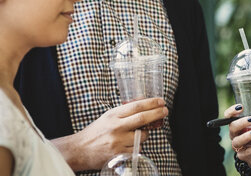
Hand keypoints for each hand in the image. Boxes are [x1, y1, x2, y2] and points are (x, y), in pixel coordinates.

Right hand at [52, 97, 167, 170]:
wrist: (79, 150)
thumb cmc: (96, 132)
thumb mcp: (108, 116)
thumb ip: (125, 111)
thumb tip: (145, 104)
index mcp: (113, 115)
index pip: (136, 106)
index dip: (151, 103)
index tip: (161, 101)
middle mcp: (116, 127)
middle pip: (142, 118)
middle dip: (157, 113)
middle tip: (165, 111)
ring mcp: (118, 142)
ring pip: (142, 136)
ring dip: (144, 134)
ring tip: (134, 135)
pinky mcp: (119, 155)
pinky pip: (137, 149)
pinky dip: (137, 146)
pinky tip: (128, 145)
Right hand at [225, 104, 250, 168]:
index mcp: (237, 123)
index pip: (228, 116)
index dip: (232, 111)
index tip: (241, 107)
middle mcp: (235, 134)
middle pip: (233, 127)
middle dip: (242, 122)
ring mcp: (238, 145)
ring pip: (237, 141)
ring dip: (247, 136)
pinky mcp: (243, 155)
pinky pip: (246, 152)